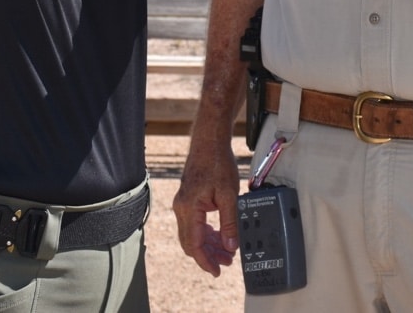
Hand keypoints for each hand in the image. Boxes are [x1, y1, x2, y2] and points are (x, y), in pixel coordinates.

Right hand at [172, 138, 242, 276]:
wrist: (209, 141)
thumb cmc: (217, 162)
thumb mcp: (229, 194)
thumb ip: (230, 222)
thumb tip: (231, 245)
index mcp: (188, 208)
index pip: (194, 244)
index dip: (206, 261)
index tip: (217, 271)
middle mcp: (181, 208)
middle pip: (191, 242)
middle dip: (208, 255)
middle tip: (226, 263)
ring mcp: (183, 204)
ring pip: (192, 234)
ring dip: (208, 245)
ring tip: (226, 251)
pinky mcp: (188, 200)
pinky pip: (194, 224)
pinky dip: (206, 233)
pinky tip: (219, 236)